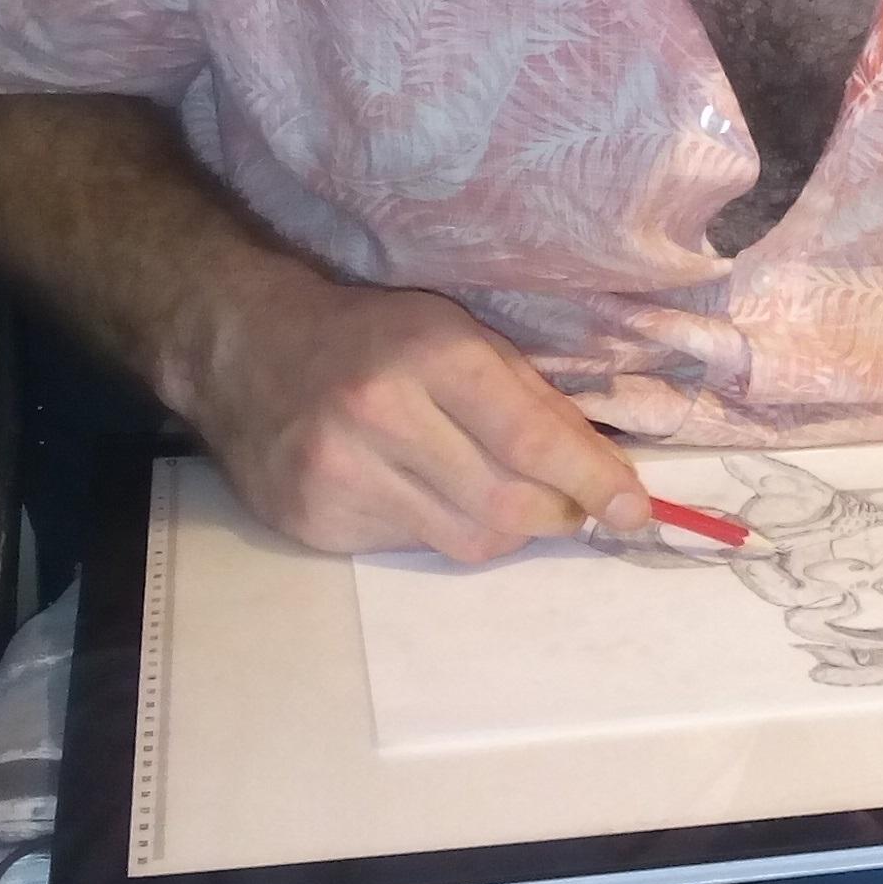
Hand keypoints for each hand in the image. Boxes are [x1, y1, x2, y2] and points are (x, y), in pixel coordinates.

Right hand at [177, 269, 646, 559]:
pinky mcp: (314, 521)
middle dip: (556, 513)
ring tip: (492, 491)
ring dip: (503, 526)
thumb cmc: (372, 336)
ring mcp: (341, 474)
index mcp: (430, 355)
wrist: (246, 349)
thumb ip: (535, 401)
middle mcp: (381, 415)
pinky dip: (438, 528)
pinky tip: (418, 490)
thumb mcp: (459, 335)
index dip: (594, 481)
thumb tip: (610, 476)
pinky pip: (413, 548)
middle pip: (507, 505)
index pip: (532, 438)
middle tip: (569, 504)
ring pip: (466, 540)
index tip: (636, 510)